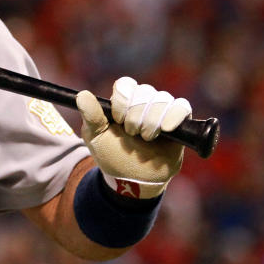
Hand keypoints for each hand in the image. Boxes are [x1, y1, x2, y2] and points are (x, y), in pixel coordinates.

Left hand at [76, 77, 191, 198]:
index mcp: (122, 101)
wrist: (134, 179)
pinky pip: (182, 107)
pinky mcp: (179, 120)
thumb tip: (81, 95)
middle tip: (131, 133)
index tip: (118, 119)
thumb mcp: (97, 137)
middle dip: (135, 115)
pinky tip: (165, 130)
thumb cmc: (113, 155)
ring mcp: (162, 110)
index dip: (122, 100)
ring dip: (152, 120)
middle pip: (144, 91)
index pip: (125, 84)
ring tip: (146, 138)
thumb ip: (91, 116)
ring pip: (162, 99)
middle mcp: (143, 101)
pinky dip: (174, 116)